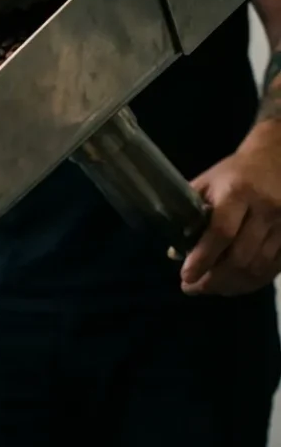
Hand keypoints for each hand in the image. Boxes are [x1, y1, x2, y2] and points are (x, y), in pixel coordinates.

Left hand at [181, 139, 280, 295]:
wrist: (278, 158)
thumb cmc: (234, 174)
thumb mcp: (206, 185)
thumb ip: (189, 216)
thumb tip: (175, 253)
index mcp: (238, 192)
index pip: (222, 231)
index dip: (203, 258)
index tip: (186, 276)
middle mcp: (265, 208)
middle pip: (241, 256)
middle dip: (213, 279)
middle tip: (192, 288)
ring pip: (259, 266)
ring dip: (232, 285)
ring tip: (210, 288)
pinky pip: (275, 268)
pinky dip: (253, 282)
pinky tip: (235, 285)